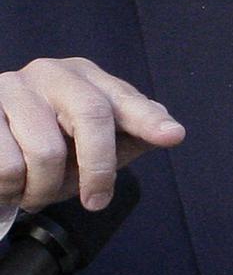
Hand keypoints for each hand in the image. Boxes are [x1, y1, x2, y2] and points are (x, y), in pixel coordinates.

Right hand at [0, 57, 184, 211]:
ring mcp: (14, 87)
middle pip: (91, 115)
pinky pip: (6, 167)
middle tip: (96, 201)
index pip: (123, 98)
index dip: (148, 119)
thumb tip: (169, 129)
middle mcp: (52, 73)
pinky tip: (12, 185)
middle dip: (98, 168)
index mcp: (86, 77)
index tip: (172, 135)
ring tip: (37, 189)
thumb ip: (129, 134)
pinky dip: (12, 191)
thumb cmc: (48, 142)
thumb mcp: (91, 141)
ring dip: (44, 188)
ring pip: (45, 152)